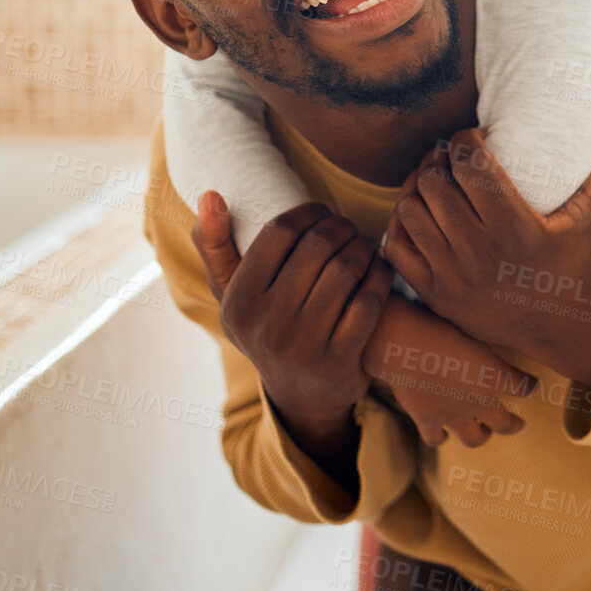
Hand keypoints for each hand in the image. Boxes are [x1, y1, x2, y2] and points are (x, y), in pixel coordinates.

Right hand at [191, 191, 393, 438]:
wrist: (300, 396)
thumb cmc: (266, 326)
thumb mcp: (231, 295)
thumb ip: (215, 244)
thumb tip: (210, 194)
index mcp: (238, 301)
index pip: (279, 232)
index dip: (310, 212)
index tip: (325, 211)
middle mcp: (267, 325)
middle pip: (317, 246)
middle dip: (342, 227)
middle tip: (350, 227)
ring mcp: (305, 345)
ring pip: (346, 269)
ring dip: (363, 247)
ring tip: (364, 245)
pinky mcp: (340, 360)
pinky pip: (370, 300)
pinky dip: (380, 275)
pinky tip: (380, 268)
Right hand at [362, 295, 538, 447]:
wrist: (404, 343)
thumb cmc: (439, 325)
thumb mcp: (474, 329)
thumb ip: (486, 346)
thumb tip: (494, 339)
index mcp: (494, 377)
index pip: (524, 387)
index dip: (530, 385)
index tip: (533, 383)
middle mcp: (479, 402)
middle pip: (505, 424)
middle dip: (514, 425)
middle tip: (519, 425)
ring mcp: (453, 416)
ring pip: (474, 439)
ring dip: (480, 436)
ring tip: (481, 432)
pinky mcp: (428, 421)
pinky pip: (437, 439)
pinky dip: (441, 437)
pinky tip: (442, 432)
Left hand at [382, 85, 590, 384]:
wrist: (561, 327)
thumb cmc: (580, 257)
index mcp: (517, 228)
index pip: (469, 164)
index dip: (463, 139)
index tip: (475, 138)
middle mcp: (480, 254)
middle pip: (433, 183)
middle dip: (438, 160)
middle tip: (452, 155)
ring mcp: (453, 277)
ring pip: (409, 211)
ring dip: (418, 188)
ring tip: (437, 180)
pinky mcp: (434, 294)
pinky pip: (396, 245)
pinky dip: (403, 223)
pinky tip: (424, 214)